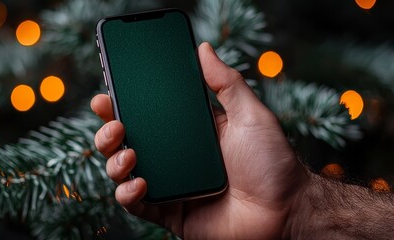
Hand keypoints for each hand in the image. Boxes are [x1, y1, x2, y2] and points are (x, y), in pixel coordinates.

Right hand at [91, 42, 308, 238]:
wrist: (285, 211)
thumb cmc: (273, 163)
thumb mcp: (251, 114)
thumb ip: (226, 83)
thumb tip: (204, 48)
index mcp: (188, 132)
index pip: (147, 116)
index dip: (122, 106)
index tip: (107, 96)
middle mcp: (174, 157)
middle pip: (127, 143)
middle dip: (109, 133)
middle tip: (114, 124)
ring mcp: (170, 185)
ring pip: (124, 173)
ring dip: (115, 162)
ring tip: (129, 154)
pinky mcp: (170, 212)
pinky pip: (137, 205)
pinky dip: (129, 195)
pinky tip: (139, 183)